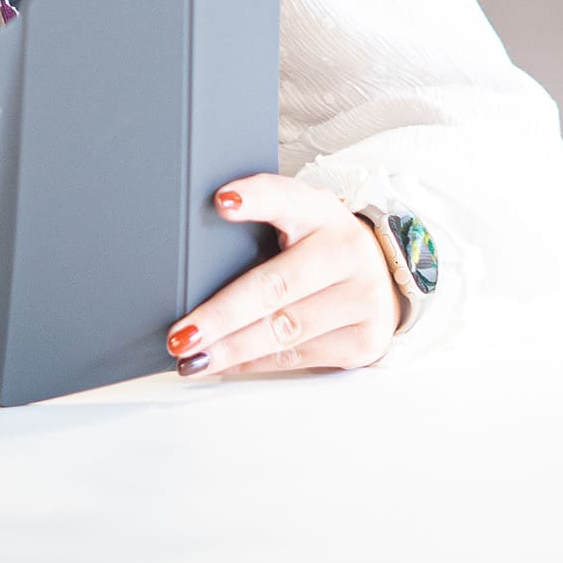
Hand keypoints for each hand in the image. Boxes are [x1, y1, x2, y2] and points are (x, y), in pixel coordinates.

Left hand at [165, 175, 403, 379]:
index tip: (221, 202)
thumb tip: (192, 264)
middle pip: (276, 285)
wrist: (381, 277)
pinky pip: (296, 356)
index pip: (285, 198)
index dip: (255, 199)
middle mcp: (346, 251)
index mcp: (321, 211)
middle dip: (221, 315)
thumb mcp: (298, 222)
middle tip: (182, 334)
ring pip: (284, 329)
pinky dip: (253, 363)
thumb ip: (259, 227)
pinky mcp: (363, 339)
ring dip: (230, 349)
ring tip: (192, 357)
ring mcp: (361, 298)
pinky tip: (224, 364)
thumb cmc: (319, 247)